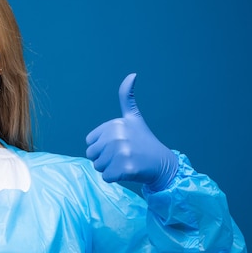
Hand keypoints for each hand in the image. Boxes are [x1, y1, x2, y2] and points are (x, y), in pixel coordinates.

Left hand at [85, 73, 177, 190]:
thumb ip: (127, 97)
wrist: (162, 163)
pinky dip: (115, 178)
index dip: (102, 146)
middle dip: (104, 158)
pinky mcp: (125, 168)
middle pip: (92, 155)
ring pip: (98, 167)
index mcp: (115, 124)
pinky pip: (106, 177)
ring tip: (127, 161)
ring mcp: (122, 152)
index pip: (90, 142)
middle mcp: (117, 136)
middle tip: (123, 155)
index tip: (119, 143)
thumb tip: (132, 74)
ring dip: (110, 168)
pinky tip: (129, 171)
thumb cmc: (144, 141)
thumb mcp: (134, 117)